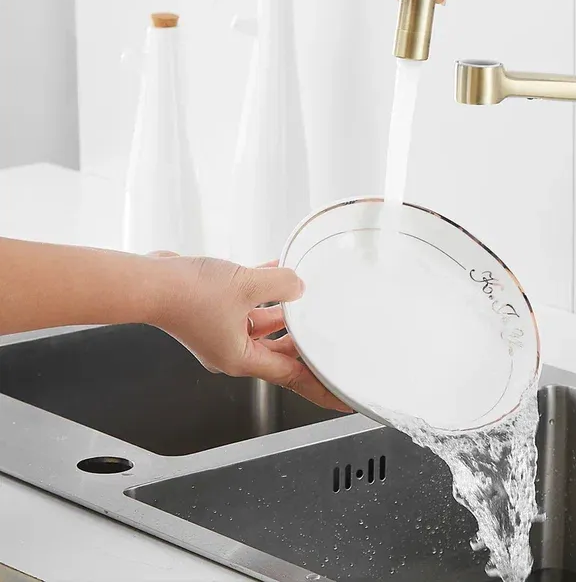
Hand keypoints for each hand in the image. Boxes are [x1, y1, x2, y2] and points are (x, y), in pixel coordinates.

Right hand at [152, 254, 350, 411]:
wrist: (149, 282)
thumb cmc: (186, 294)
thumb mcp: (247, 284)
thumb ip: (281, 285)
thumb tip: (297, 284)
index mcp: (240, 358)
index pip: (291, 374)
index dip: (318, 382)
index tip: (337, 394)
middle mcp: (231, 350)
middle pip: (279, 349)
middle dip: (303, 338)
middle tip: (329, 334)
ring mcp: (221, 331)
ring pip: (263, 323)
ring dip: (283, 308)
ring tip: (305, 291)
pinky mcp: (213, 311)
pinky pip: (247, 303)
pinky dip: (263, 291)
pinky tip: (278, 270)